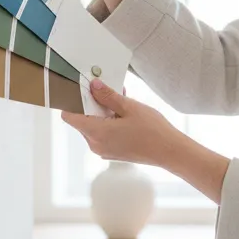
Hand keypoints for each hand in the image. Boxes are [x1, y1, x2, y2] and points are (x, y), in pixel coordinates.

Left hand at [61, 79, 182, 167]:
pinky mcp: (112, 152)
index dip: (72, 102)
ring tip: (120, 100)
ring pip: (93, 126)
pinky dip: (108, 122)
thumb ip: (108, 96)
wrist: (169, 152)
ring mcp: (103, 150)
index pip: (69, 116)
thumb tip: (93, 85)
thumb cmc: (152, 130)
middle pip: (82, 120)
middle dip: (92, 104)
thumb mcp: (129, 107)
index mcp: (96, 132)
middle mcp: (95, 144)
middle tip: (107, 90)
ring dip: (102, 112)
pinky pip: (102, 134)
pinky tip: (125, 113)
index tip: (82, 90)